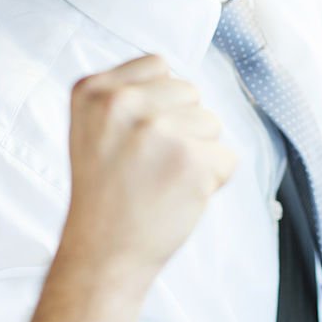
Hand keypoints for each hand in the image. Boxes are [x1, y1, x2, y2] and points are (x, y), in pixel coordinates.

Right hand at [61, 54, 236, 275]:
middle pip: (190, 91)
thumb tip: (177, 76)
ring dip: (198, 152)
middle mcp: (122, 103)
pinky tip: (179, 195)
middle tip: (149, 164)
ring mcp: (157, 130)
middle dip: (182, 126)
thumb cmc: (106, 192)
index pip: (159, 65)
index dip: (159, 102)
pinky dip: (214, 179)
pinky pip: (228, 157)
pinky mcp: (191, 159)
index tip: (135, 137)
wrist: (101, 255)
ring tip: (162, 180)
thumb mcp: (93, 127)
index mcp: (93, 90)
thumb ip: (127, 92)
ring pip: (212, 123)